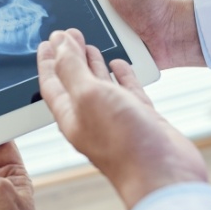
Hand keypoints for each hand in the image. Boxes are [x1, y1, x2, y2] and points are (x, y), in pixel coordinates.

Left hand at [37, 28, 207, 209]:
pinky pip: (126, 91)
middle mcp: (91, 117)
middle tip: (68, 35)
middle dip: (69, 56)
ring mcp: (116, 118)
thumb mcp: (88, 95)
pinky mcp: (139, 118)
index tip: (46, 41)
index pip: (52, 82)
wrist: (164, 174)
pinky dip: (121, 76)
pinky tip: (119, 64)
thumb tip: (58, 42)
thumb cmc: (122, 142)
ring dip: (92, 64)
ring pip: (99, 85)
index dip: (47, 60)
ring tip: (89, 45)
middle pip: (74, 80)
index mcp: (70, 114)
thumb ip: (72, 67)